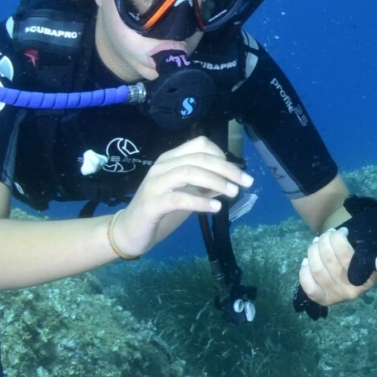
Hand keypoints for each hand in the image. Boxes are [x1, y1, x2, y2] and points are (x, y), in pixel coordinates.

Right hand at [109, 136, 252, 258]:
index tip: (237, 172)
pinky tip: (215, 207)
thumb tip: (230, 182)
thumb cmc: (161, 210)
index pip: (199, 145)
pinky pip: (179, 198)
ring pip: (188, 172)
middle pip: (198, 158)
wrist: (130, 231)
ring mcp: (155, 183)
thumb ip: (204, 186)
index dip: (221, 155)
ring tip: (233, 192)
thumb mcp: (187, 194)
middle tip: (246, 182)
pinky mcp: (152, 203)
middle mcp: (162, 166)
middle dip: (226, 168)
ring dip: (215, 181)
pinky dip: (200, 201)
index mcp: (170, 160)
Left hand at [296, 198, 376, 306]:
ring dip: (313, 251)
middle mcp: (350, 292)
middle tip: (328, 234)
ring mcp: (335, 297)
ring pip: (317, 269)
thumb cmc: (367, 265)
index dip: (339, 239)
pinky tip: (307, 260)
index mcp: (365, 281)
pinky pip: (308, 286)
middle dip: (325, 241)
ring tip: (317, 242)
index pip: (345, 255)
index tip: (342, 231)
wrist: (358, 282)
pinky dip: (304, 271)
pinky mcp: (322, 300)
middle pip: (329, 260)